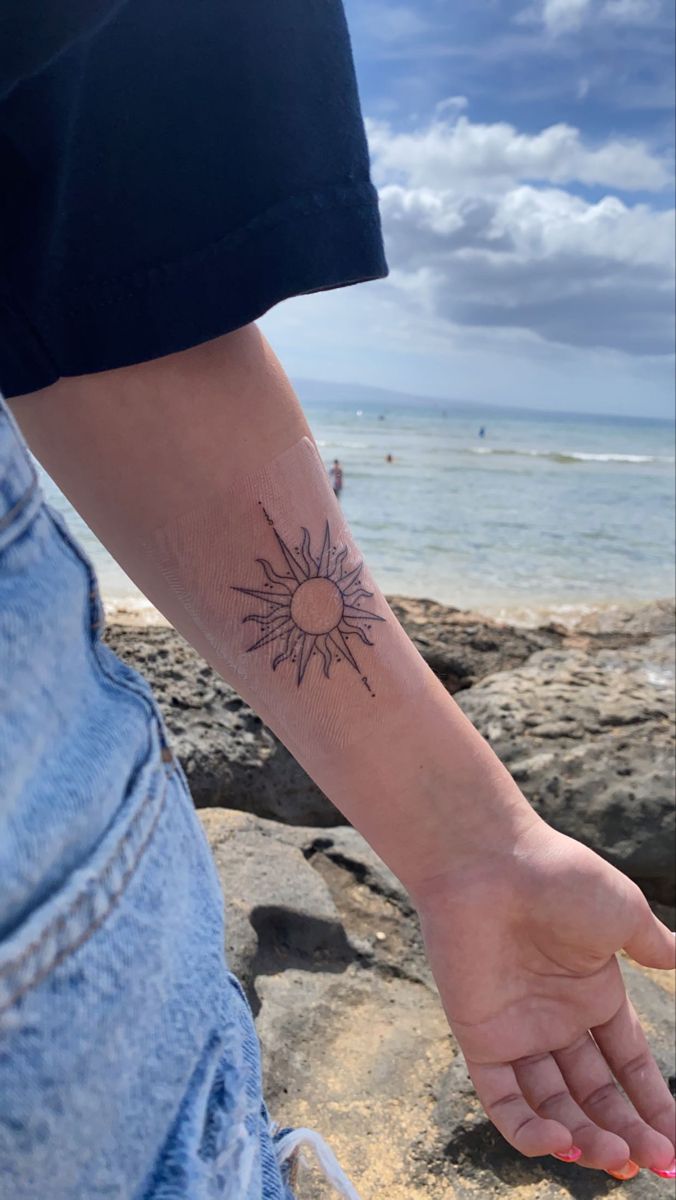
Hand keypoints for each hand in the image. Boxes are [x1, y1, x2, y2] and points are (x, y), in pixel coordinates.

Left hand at [413, 819, 675, 1177]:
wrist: (490, 862)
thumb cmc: (558, 878)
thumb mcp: (623, 912)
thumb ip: (652, 945)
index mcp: (594, 992)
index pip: (629, 1063)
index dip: (653, 1103)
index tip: (674, 1149)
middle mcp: (556, 1018)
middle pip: (595, 1093)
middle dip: (626, 1131)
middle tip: (652, 1164)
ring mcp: (518, 1030)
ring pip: (554, 1105)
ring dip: (584, 1138)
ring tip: (614, 1157)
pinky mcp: (480, 1037)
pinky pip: (502, 1099)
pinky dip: (529, 1130)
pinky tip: (563, 1142)